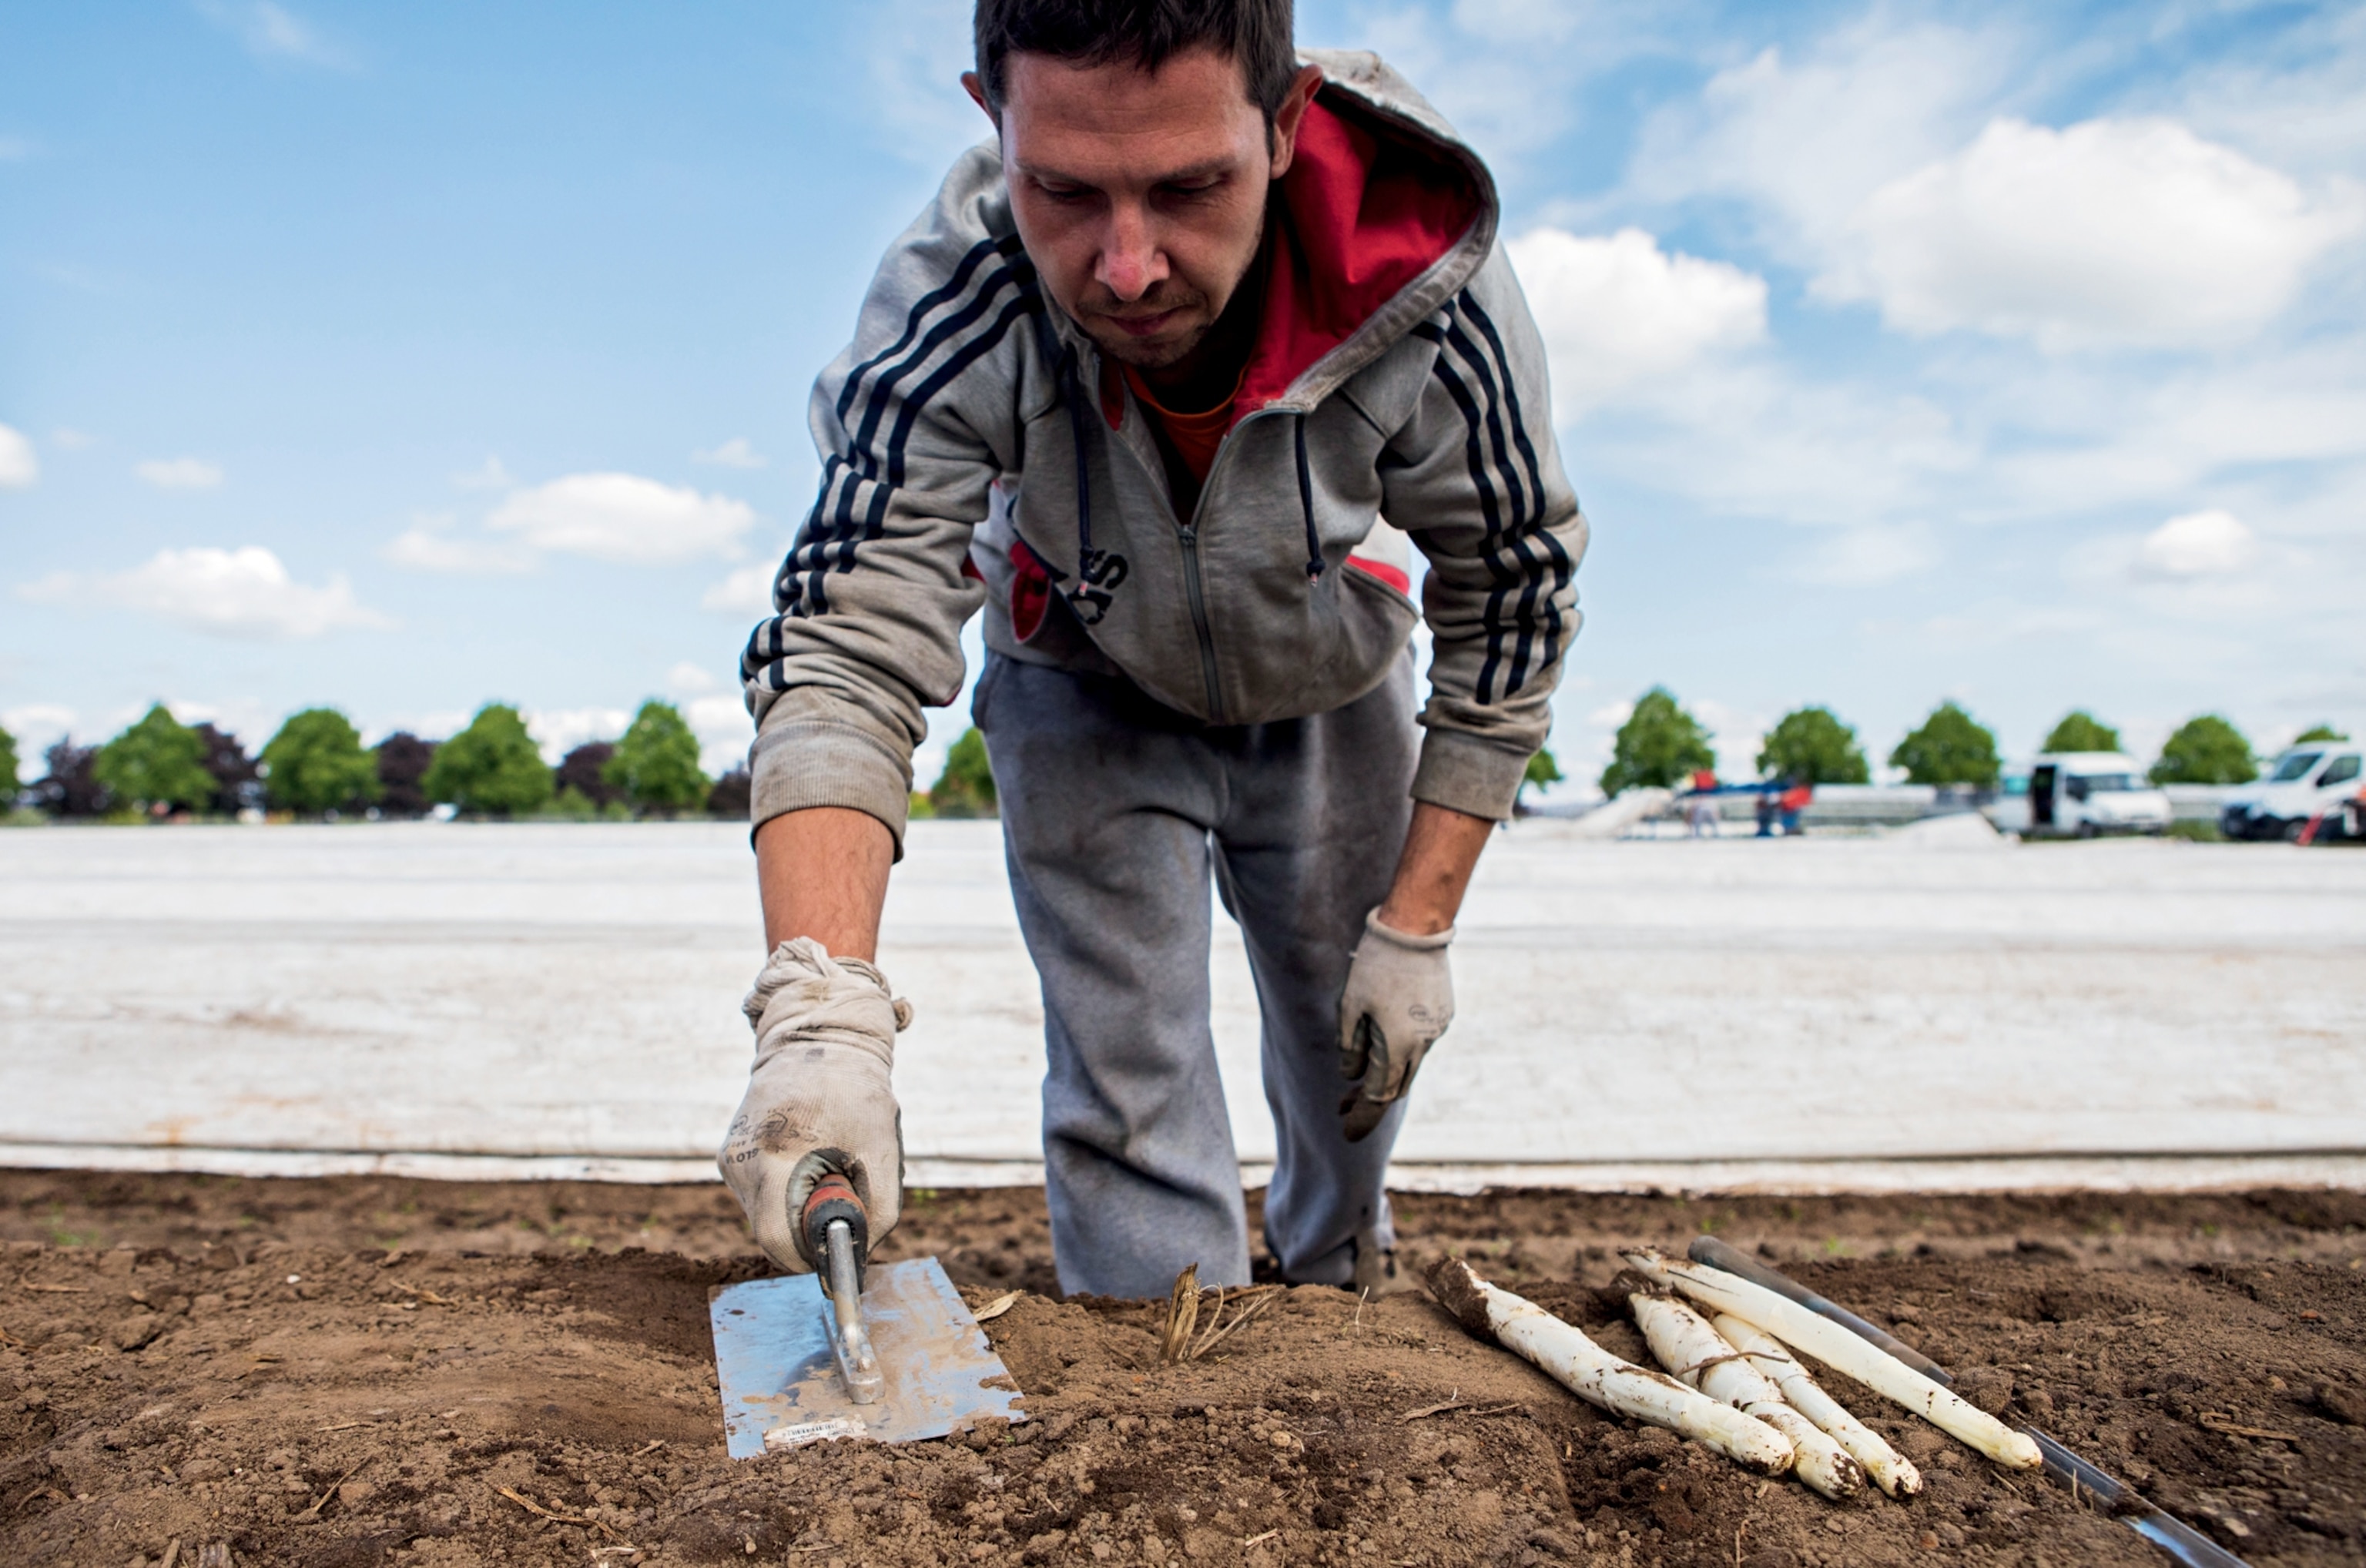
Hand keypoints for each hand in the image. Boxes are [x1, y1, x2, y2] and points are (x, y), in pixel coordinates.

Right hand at [718, 938, 910, 1272]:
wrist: (817, 1037)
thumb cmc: (854, 1090)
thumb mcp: (882, 1149)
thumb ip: (879, 1209)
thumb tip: (862, 1254)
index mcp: (774, 1155)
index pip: (775, 1238)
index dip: (807, 1256)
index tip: (835, 1249)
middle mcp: (741, 1159)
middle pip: (768, 1231)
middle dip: (808, 1227)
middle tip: (840, 1189)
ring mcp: (731, 1157)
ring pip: (763, 1214)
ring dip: (797, 1206)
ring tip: (825, 1161)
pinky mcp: (730, 1154)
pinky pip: (759, 1194)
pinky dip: (785, 1188)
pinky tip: (805, 1153)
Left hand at [1336, 908, 1454, 1141]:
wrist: (1417, 928)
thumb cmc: (1377, 964)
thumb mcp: (1351, 1005)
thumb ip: (1349, 1045)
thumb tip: (1350, 1074)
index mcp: (1398, 1046)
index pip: (1378, 1096)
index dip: (1361, 1117)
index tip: (1345, 1133)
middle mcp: (1423, 1044)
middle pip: (1396, 1086)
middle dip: (1369, 1099)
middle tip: (1341, 1105)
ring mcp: (1437, 1029)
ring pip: (1409, 1065)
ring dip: (1386, 1074)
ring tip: (1358, 1074)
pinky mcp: (1444, 1013)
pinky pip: (1420, 1042)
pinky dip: (1400, 1050)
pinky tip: (1383, 1039)